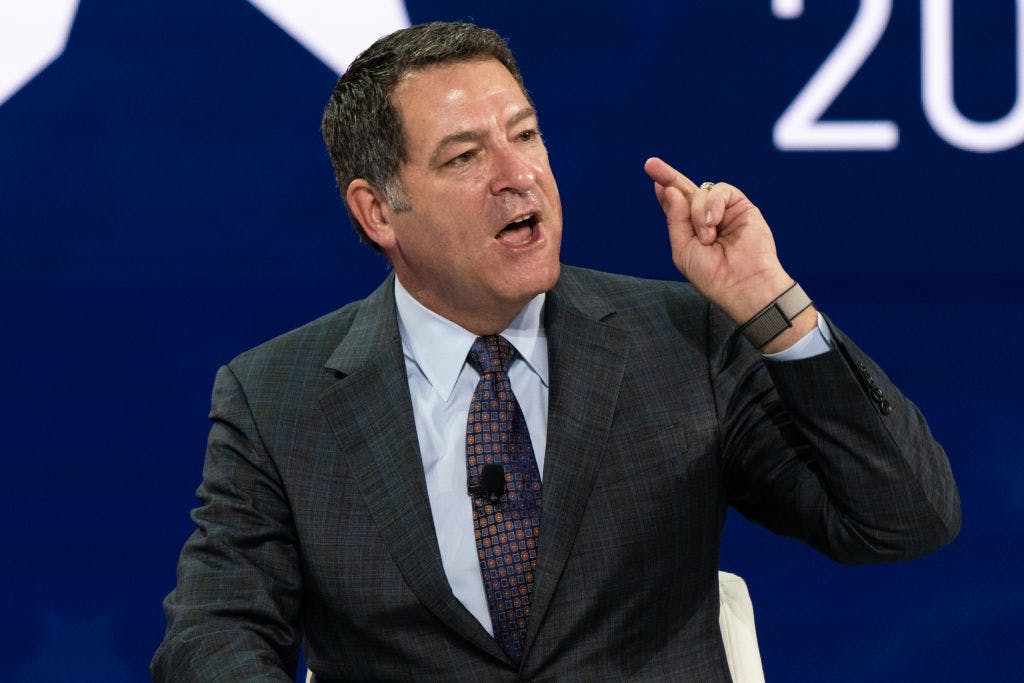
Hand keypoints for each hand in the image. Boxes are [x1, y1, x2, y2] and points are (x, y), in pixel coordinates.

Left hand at [644, 157, 815, 350]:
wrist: (742, 283)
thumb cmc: (712, 275)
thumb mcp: (683, 249)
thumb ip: (675, 219)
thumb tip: (669, 188)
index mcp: (691, 230)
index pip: (675, 205)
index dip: (664, 190)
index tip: (652, 173)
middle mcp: (707, 217)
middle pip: (685, 189)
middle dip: (668, 176)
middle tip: (651, 164)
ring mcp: (724, 211)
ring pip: (701, 192)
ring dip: (698, 213)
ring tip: (707, 238)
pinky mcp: (742, 206)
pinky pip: (721, 190)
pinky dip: (713, 204)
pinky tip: (715, 223)